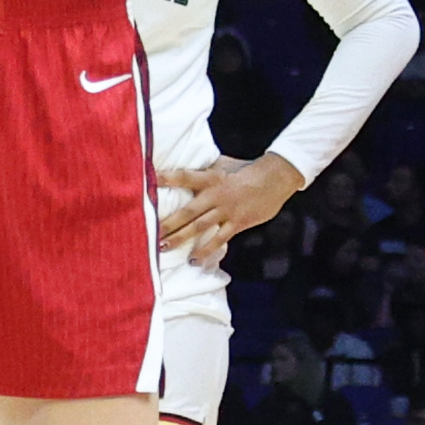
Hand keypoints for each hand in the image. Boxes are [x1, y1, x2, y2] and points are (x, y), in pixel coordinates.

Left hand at [158, 151, 302, 265]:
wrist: (275, 178)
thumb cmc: (247, 169)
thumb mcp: (224, 163)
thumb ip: (207, 168)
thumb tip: (191, 165)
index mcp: (211, 178)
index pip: (185, 177)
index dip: (167, 178)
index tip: (150, 181)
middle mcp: (216, 195)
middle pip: (188, 211)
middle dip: (169, 223)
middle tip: (151, 232)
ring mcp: (226, 211)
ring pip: (199, 227)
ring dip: (181, 238)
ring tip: (164, 247)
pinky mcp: (237, 223)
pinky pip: (218, 240)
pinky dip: (206, 251)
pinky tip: (194, 260)